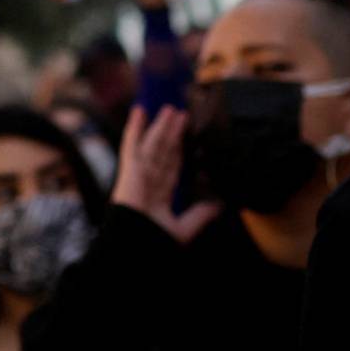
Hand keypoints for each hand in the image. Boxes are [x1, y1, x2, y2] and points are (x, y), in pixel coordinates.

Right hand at [113, 105, 218, 242]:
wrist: (136, 241)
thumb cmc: (155, 239)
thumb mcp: (186, 227)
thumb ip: (201, 215)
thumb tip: (219, 204)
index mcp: (160, 195)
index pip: (171, 167)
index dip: (178, 151)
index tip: (185, 138)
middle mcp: (149, 180)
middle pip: (163, 151)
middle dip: (172, 134)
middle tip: (180, 115)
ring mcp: (138, 173)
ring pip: (153, 143)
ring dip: (161, 125)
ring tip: (169, 108)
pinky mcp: (130, 168)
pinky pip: (133, 143)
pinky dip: (135, 127)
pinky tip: (140, 110)